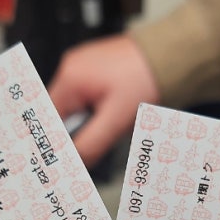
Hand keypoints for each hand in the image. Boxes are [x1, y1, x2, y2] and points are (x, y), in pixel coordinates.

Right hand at [48, 34, 159, 170]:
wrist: (170, 56)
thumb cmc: (147, 78)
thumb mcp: (117, 119)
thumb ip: (91, 143)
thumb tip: (74, 163)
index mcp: (70, 79)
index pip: (49, 119)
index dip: (57, 141)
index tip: (65, 158)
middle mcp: (71, 69)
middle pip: (60, 113)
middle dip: (78, 130)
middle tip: (98, 138)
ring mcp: (82, 67)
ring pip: (75, 107)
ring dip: (90, 121)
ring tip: (113, 119)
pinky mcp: (95, 69)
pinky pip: (87, 97)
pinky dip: (98, 109)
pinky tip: (114, 109)